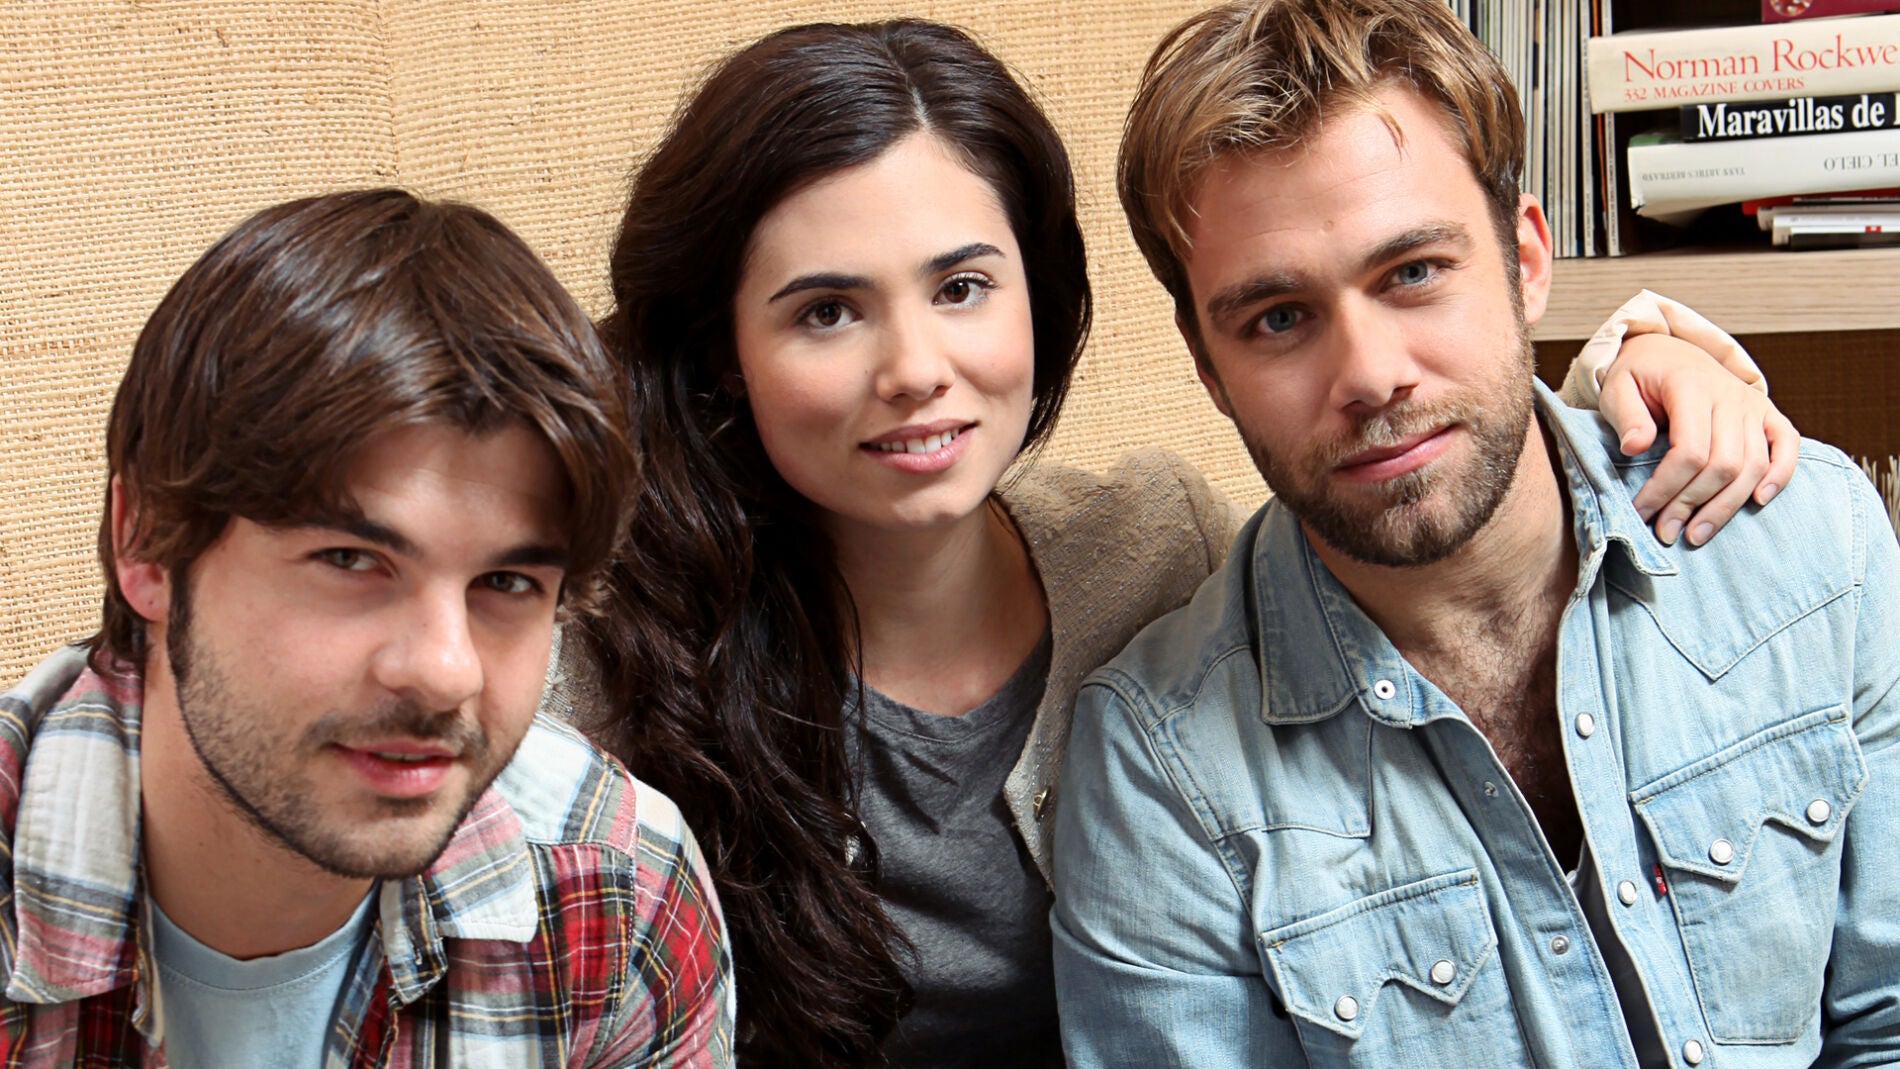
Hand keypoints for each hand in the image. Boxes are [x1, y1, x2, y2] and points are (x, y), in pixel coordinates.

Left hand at [1597, 333, 1797, 546]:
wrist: (1668, 353)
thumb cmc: (1640, 376)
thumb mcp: (1618, 388)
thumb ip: (1627, 416)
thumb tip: (1634, 448)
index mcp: (1691, 386)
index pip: (1688, 451)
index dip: (1665, 488)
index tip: (1641, 513)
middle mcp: (1730, 395)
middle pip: (1722, 464)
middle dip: (1691, 505)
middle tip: (1665, 532)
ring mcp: (1753, 404)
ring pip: (1752, 465)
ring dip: (1726, 506)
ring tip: (1696, 534)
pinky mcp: (1768, 413)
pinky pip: (1787, 445)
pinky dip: (1780, 475)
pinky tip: (1758, 502)